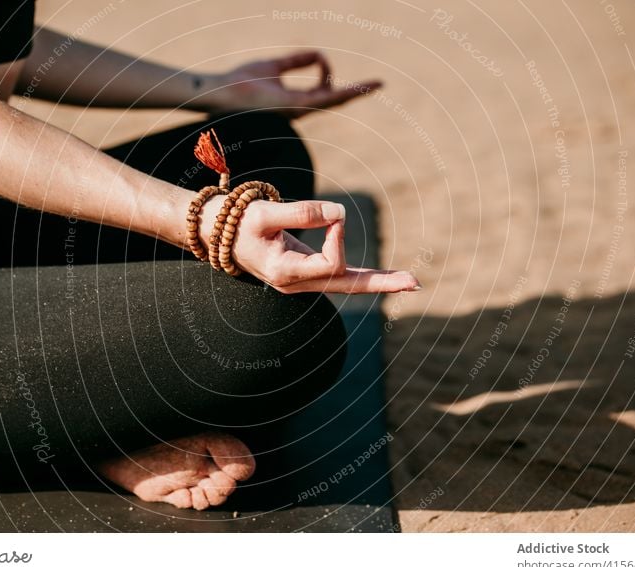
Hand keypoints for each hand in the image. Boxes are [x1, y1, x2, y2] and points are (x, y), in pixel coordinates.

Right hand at [199, 197, 420, 294]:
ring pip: (346, 283)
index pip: (329, 260)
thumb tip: (340, 214)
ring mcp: (302, 281)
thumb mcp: (264, 213)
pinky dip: (363, 276)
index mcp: (285, 272)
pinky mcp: (306, 271)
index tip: (330, 214)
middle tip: (415, 283)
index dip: (337, 235)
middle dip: (381, 283)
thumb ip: (301, 212)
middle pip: (347, 285)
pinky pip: (339, 275)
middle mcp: (296, 283)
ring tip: (411, 281)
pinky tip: (386, 278)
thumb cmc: (237, 222)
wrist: (219, 235)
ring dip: (379, 281)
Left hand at [206, 51, 381, 118]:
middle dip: (357, 92)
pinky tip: (354, 88)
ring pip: (333, 101)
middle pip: (335, 99)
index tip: (340, 69)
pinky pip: (322, 99)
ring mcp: (297, 111)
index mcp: (294, 100)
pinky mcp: (293, 108)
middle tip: (379, 84)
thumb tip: (320, 55)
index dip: (339, 83)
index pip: (324, 92)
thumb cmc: (242, 82)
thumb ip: (297, 61)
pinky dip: (340, 91)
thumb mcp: (275, 65)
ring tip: (376, 84)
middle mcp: (299, 109)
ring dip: (355, 93)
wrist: (223, 93)